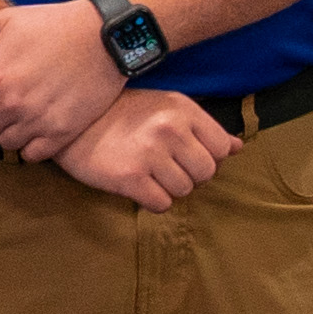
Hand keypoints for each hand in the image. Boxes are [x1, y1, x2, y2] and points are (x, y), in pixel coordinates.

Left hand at [0, 0, 129, 166]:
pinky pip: (32, 155)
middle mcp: (11, 104)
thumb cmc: (55, 24)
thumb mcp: (6, 20)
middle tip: (8, 100)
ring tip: (25, 112)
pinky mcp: (62, 132)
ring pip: (6, 143)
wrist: (104, 35)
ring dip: (11, 130)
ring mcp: (37, 120)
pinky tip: (39, 127)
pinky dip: (32, 145)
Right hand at [52, 89, 233, 210]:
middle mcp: (170, 129)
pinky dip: (153, 200)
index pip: (222, 148)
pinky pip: (162, 204)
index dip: (208, 157)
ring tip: (149, 173)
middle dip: (190, 175)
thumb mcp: (166, 108)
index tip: (187, 155)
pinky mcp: (130, 178)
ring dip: (169, 188)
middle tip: (166, 167)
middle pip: (206, 173)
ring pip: (184, 191)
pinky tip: (138, 185)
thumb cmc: (124, 114)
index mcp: (183, 110)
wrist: (74, 123)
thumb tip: (238, 147)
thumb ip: (202, 128)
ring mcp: (150, 154)